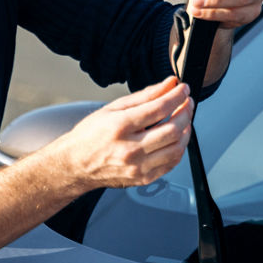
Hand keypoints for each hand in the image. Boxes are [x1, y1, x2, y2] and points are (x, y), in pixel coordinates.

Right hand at [53, 76, 192, 189]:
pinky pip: (171, 163)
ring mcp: (137, 167)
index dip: (177, 96)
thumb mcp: (113, 108)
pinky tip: (175, 138)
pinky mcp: (142, 178)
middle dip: (186, 112)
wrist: (75, 164)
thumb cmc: (90, 136)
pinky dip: (179, 148)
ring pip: (176, 148)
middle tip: (187, 103)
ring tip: (183, 119)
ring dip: (186, 131)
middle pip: (172, 129)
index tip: (184, 90)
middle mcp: (130, 149)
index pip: (159, 108)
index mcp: (120, 127)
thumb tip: (169, 84)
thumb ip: (145, 96)